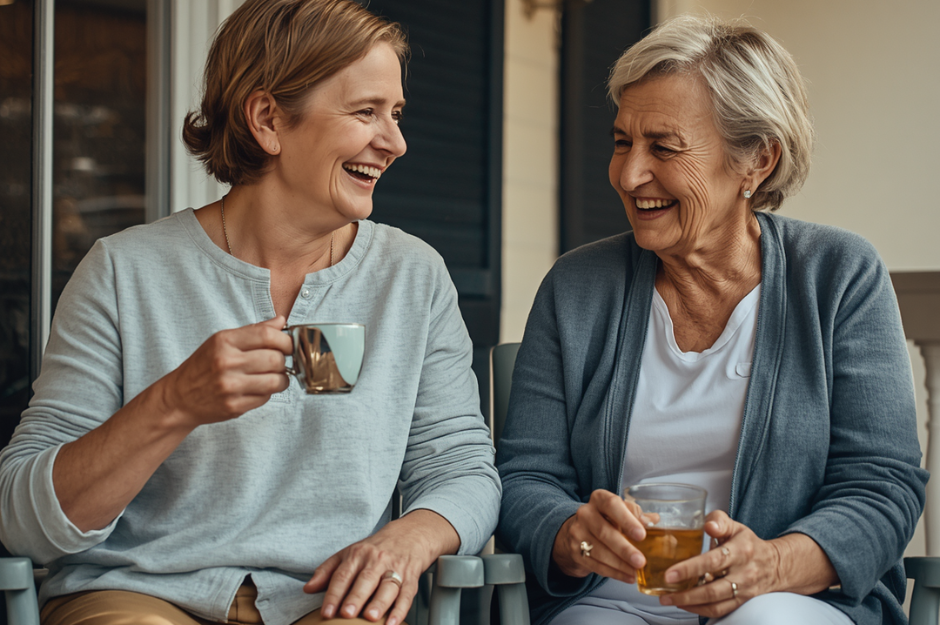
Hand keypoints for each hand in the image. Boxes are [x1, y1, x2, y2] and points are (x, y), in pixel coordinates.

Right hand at [160, 316, 292, 427]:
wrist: (180, 397)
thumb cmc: (203, 366)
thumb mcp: (222, 341)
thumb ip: (254, 330)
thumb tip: (281, 321)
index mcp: (225, 341)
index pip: (267, 335)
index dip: (286, 340)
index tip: (288, 345)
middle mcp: (226, 362)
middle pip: (275, 359)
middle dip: (284, 361)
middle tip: (280, 362)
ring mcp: (230, 386)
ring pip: (276, 381)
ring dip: (281, 379)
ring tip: (274, 377)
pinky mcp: (234, 406)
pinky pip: (265, 398)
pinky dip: (267, 393)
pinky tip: (257, 388)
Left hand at [304, 510, 459, 624]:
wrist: (409, 535)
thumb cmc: (375, 548)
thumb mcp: (349, 553)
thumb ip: (327, 571)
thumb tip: (308, 588)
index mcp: (358, 555)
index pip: (343, 575)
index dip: (334, 594)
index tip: (326, 612)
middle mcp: (377, 561)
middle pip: (365, 580)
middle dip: (356, 597)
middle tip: (347, 613)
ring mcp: (395, 569)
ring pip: (387, 587)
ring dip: (379, 603)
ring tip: (371, 617)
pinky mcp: (410, 579)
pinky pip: (406, 595)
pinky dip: (401, 610)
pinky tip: (393, 622)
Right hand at [551, 489, 651, 583]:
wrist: (578, 532)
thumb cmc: (606, 520)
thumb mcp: (620, 512)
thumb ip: (636, 515)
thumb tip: (653, 520)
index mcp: (599, 499)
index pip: (612, 505)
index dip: (627, 520)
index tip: (641, 535)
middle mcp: (585, 513)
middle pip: (604, 532)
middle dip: (624, 549)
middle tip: (641, 561)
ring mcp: (577, 533)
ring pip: (599, 551)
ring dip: (620, 564)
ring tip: (636, 572)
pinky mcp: (574, 551)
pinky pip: (595, 564)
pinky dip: (613, 572)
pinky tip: (627, 576)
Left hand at [657, 510, 783, 617]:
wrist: (776, 565)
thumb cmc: (748, 543)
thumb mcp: (736, 526)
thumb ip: (719, 521)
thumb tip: (708, 525)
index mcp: (740, 551)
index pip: (713, 561)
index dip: (690, 569)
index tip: (670, 573)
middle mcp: (743, 573)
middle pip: (713, 589)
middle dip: (686, 594)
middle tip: (664, 593)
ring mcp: (743, 591)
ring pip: (715, 603)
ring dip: (690, 604)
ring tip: (669, 600)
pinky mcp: (741, 602)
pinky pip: (720, 611)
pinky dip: (700, 610)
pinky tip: (684, 604)